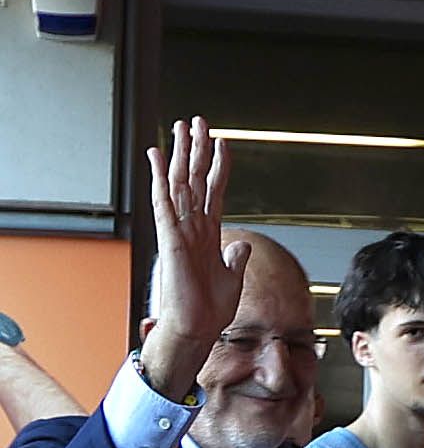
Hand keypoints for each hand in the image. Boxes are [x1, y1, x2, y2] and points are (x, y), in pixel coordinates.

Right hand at [140, 117, 250, 400]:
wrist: (199, 327)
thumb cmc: (212, 307)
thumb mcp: (232, 276)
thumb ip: (236, 257)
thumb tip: (243, 244)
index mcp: (209, 234)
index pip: (214, 191)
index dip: (218, 166)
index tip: (223, 143)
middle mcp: (192, 226)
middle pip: (195, 179)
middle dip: (196, 149)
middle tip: (198, 120)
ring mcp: (180, 229)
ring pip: (179, 182)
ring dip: (180, 153)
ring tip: (182, 125)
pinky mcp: (169, 237)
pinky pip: (163, 201)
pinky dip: (159, 176)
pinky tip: (156, 154)